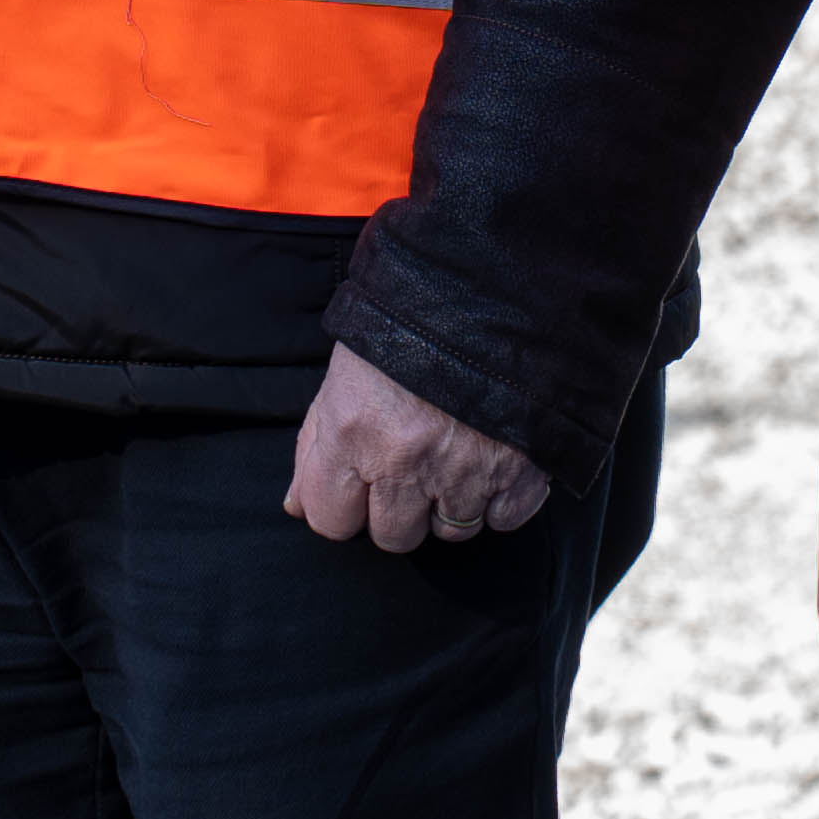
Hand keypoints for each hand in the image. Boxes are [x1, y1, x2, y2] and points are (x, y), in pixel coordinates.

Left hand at [288, 347, 552, 549]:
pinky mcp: (521, 470)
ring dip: (452, 502)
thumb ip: (317, 443)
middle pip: (393, 536)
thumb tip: (297, 505)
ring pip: (451, 532)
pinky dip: (502, 498)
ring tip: (458, 453)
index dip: (342, 506)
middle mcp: (406, 461)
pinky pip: (505, 519)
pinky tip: (495, 459)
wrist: (494, 282)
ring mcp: (466, 471)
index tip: (359, 485)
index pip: (330, 521)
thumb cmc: (409, 321)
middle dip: (400, 508)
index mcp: (353, 431)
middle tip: (413, 465)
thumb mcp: (346, 372)